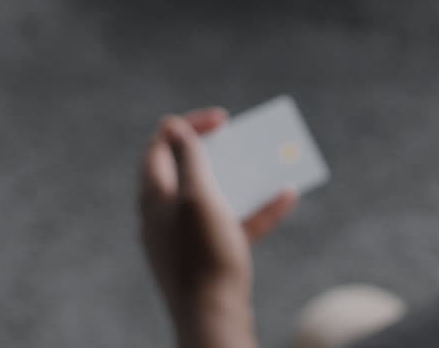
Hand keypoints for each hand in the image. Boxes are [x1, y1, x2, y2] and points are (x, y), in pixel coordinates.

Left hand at [139, 108, 297, 347]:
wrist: (214, 319)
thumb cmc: (204, 256)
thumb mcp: (197, 197)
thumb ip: (186, 158)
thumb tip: (169, 124)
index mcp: (153, 200)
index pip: (159, 148)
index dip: (188, 126)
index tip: (223, 119)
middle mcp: (163, 218)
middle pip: (185, 171)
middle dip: (217, 151)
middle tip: (240, 138)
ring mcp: (184, 239)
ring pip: (213, 197)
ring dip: (241, 179)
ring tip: (267, 163)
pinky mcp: (207, 258)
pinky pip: (232, 225)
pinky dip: (256, 211)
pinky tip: (285, 198)